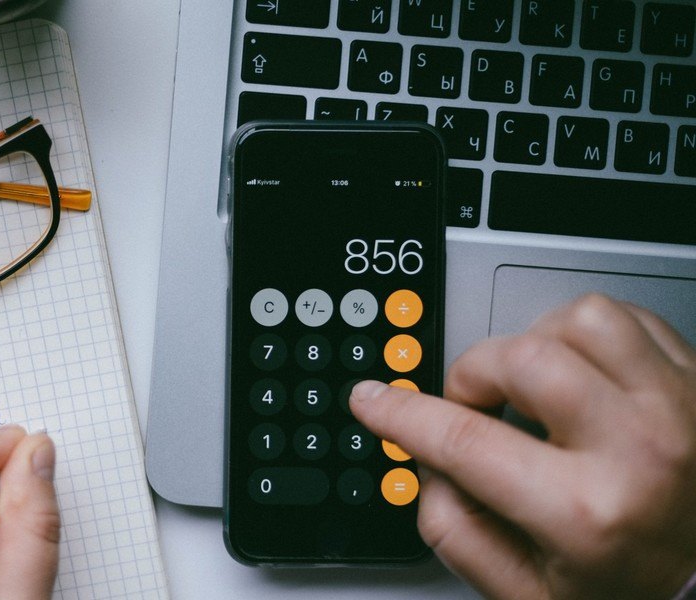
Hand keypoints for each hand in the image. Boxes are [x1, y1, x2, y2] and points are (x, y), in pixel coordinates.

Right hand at [350, 294, 695, 598]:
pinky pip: (629, 317)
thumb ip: (457, 532)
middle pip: (521, 358)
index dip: (401, 415)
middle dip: (474, 375)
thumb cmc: (636, 586)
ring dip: (538, 342)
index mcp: (587, 513)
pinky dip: (589, 335)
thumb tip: (426, 466)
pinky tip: (581, 370)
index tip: (375, 401)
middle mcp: (640, 449)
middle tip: (475, 406)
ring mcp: (679, 406)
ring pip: (581, 320)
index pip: (464, 441)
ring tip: (536, 382)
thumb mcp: (528, 592)